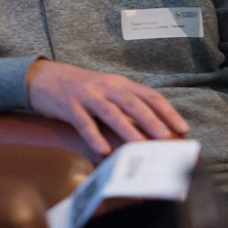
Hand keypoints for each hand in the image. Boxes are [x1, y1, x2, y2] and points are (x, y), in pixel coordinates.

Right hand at [25, 60, 188, 156]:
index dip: (167, 111)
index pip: (149, 95)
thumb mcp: (107, 91)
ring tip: (141, 146)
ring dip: (128, 129)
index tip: (182, 128)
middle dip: (152, 121)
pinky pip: (83, 122)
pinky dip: (94, 135)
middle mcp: (106, 87)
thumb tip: (152, 128)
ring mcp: (87, 95)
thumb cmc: (81, 89)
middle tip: (166, 138)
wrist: (45, 77)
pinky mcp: (69, 105)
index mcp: (119, 84)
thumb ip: (126, 105)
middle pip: (133, 103)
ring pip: (111, 112)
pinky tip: (103, 149)